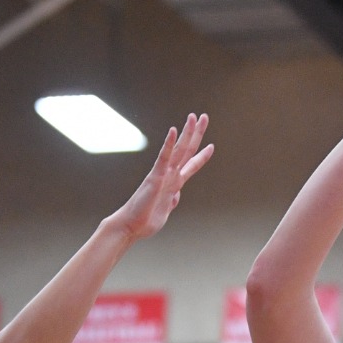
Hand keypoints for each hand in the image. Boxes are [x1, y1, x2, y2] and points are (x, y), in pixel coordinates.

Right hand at [108, 113, 213, 242]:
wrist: (131, 226)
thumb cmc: (145, 220)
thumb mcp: (165, 211)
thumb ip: (171, 201)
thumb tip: (176, 196)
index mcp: (174, 184)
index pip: (191, 165)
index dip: (202, 156)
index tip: (211, 146)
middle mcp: (170, 175)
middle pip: (187, 150)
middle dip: (197, 134)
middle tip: (204, 116)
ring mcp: (163, 175)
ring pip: (178, 150)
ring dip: (187, 133)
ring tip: (194, 117)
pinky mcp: (155, 177)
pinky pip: (163, 158)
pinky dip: (169, 144)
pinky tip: (173, 131)